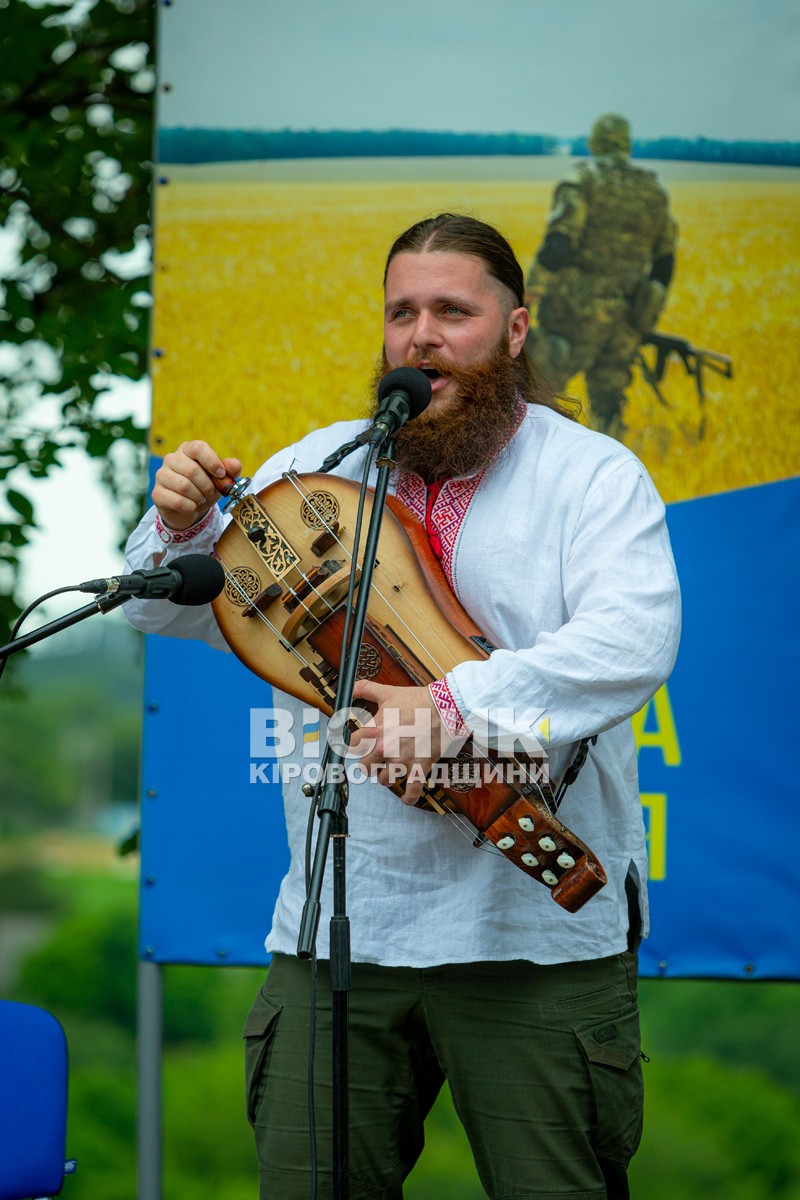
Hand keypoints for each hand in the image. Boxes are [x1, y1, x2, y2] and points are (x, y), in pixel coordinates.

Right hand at [152, 440, 241, 531]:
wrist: (188, 508)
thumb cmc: (204, 487)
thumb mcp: (219, 479)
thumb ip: (229, 470)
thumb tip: (235, 465)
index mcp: (187, 450)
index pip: (198, 447)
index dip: (212, 461)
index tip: (221, 474)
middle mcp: (172, 459)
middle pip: (192, 470)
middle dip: (207, 486)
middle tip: (211, 493)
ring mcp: (161, 475)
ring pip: (184, 486)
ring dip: (199, 497)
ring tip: (201, 499)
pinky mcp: (157, 493)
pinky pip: (176, 500)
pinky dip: (189, 507)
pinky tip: (192, 507)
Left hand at [350, 681, 445, 805]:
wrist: (443, 707)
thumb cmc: (416, 700)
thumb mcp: (388, 692)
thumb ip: (366, 689)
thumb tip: (351, 686)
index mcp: (375, 731)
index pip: (351, 746)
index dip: (353, 746)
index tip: (356, 747)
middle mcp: (386, 749)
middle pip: (365, 768)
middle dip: (368, 764)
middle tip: (373, 760)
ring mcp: (403, 761)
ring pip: (384, 780)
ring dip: (385, 776)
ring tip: (390, 771)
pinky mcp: (419, 767)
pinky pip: (412, 791)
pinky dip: (409, 798)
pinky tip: (406, 799)